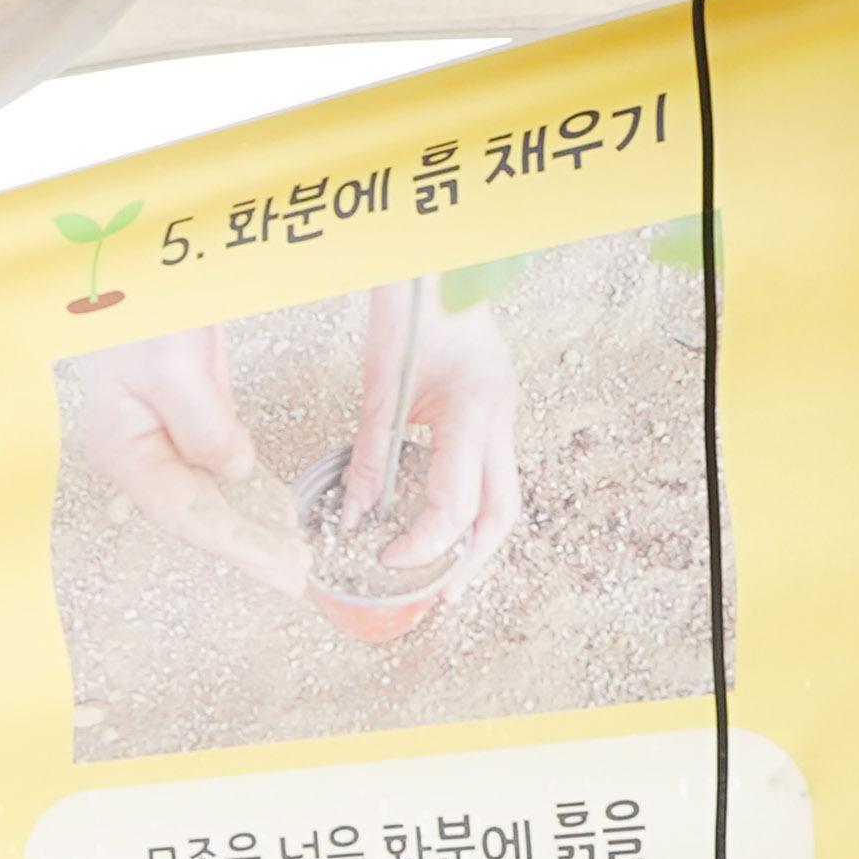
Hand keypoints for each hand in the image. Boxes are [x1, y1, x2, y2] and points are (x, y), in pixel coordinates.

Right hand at [74, 327, 307, 596]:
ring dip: (249, 524)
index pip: (187, 515)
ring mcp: (158, 433)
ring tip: (287, 553)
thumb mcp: (173, 365)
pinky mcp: (180, 413)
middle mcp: (138, 449)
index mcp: (124, 447)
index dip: (238, 548)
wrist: (125, 262)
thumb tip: (234, 470)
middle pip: (196, 515)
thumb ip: (206, 426)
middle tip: (293, 574)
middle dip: (247, 547)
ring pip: (206, 496)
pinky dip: (245, 490)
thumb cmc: (132, 304)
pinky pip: (213, 466)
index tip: (281, 571)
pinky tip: (269, 507)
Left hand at [369, 300, 523, 586]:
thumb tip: (354, 517)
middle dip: (472, 560)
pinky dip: (471, 503)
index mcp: (475, 414)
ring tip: (445, 568)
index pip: (455, 507)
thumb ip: (370, 456)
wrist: (438, 265)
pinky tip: (445, 520)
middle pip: (501, 513)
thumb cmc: (411, 312)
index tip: (387, 559)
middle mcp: (501, 418)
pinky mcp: (495, 409)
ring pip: (504, 494)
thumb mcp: (382, 389)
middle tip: (444, 594)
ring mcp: (505, 413)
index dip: (422, 544)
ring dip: (476, 536)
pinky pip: (491, 469)